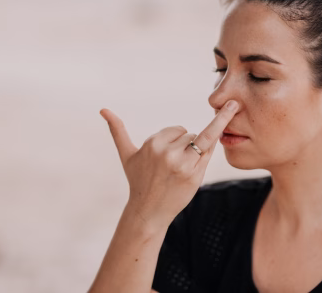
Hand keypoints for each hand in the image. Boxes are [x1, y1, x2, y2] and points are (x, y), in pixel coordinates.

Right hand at [99, 100, 238, 228]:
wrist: (148, 212)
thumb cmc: (138, 180)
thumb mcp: (127, 154)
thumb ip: (117, 130)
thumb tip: (103, 109)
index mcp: (153, 144)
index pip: (177, 129)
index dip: (175, 141)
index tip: (166, 158)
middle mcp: (167, 152)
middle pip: (190, 135)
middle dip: (187, 146)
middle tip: (173, 167)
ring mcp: (182, 164)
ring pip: (201, 142)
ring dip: (197, 152)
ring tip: (181, 170)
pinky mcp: (195, 175)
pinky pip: (209, 152)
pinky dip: (210, 147)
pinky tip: (219, 131)